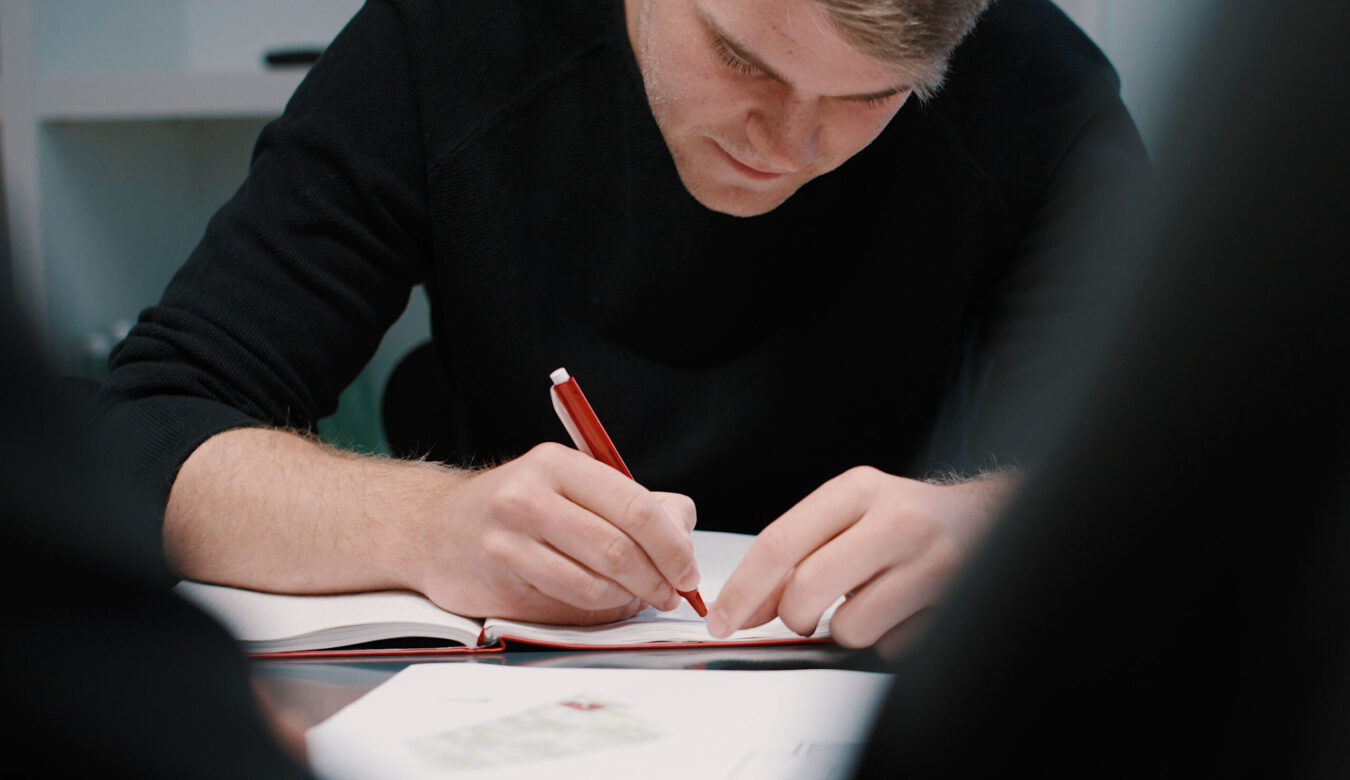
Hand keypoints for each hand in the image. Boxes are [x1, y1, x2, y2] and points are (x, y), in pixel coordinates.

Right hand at [402, 443, 699, 624]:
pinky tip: (604, 603)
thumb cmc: (515, 509)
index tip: (688, 568)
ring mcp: (509, 538)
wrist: (435, 528)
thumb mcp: (569, 485)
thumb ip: (627, 502)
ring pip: (596, 582)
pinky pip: (568, 604)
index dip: (671, 544)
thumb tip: (682, 529)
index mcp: (557, 463)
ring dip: (630, 599)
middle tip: (672, 592)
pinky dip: (598, 611)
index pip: (634, 504)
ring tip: (639, 598)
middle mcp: (529, 494)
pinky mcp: (499, 577)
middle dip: (658, 577)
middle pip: (618, 547)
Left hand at [707, 467, 1014, 649]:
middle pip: (807, 589)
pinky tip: (901, 610)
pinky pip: (890, 647)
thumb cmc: (904, 518)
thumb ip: (796, 553)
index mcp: (858, 490)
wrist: (986, 520)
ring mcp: (930, 564)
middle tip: (802, 613)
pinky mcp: (952, 604)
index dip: (743, 589)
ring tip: (869, 600)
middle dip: (791, 615)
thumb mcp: (848, 513)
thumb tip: (745, 608)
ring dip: (846, 628)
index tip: (722, 619)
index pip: (779, 543)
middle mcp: (896, 521)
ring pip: (848, 627)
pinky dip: (886, 639)